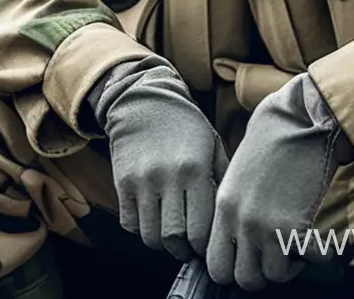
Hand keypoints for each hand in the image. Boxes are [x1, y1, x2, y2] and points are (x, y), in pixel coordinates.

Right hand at [88, 56, 228, 260]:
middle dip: (184, 251)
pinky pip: (129, 224)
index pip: (200, 228)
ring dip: (162, 244)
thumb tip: (231, 214)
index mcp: (195, 169)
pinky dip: (142, 230)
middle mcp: (167, 177)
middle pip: (174, 238)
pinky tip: (153, 220)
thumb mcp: (212, 145)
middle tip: (190, 249)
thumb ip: (223, 178)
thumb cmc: (185, 125)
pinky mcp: (122, 183)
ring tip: (172, 237)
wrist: (144, 102)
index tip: (207, 245)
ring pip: (150, 236)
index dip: (204, 246)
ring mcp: (142, 181)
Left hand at [206, 73, 353, 290]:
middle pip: (243, 278)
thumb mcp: (240, 169)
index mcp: (223, 205)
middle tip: (278, 254)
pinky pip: (307, 261)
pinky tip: (318, 240)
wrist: (301, 116)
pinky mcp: (295, 225)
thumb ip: (235, 203)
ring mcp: (266, 226)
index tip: (254, 256)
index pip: (216, 263)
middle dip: (263, 272)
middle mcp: (239, 220)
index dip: (236, 266)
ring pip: (273, 276)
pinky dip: (317, 255)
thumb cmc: (274, 135)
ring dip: (289, 265)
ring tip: (297, 244)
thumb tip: (240, 235)